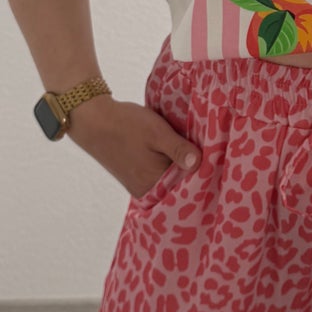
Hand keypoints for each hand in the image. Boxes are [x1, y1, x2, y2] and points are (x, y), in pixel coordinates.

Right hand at [66, 94, 200, 201]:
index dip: (205, 173)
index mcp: (154, 184)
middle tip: (212, 153)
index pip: (189, 185)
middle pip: (180, 184)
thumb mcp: (157, 132)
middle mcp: (147, 190)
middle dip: (195, 171)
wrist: (94, 120)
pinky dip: (169, 165)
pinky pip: (160, 174)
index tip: (218, 160)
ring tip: (198, 150)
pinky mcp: (137, 176)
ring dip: (182, 167)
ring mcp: (141, 184)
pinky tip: (178, 152)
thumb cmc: (126, 125)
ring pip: (171, 178)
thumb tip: (199, 163)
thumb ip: (178, 149)